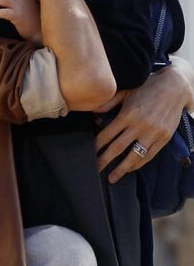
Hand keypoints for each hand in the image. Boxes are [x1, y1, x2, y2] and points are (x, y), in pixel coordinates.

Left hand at [95, 66, 188, 182]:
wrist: (174, 87)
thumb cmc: (147, 88)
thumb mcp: (126, 91)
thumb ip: (109, 102)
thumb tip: (93, 111)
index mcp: (128, 114)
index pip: (108, 134)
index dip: (97, 145)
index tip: (90, 152)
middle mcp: (140, 125)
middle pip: (118, 148)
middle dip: (104, 160)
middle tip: (95, 169)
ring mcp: (153, 133)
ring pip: (134, 156)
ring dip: (122, 169)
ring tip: (112, 177)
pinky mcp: (164, 138)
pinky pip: (149, 155)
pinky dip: (138, 164)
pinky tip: (129, 168)